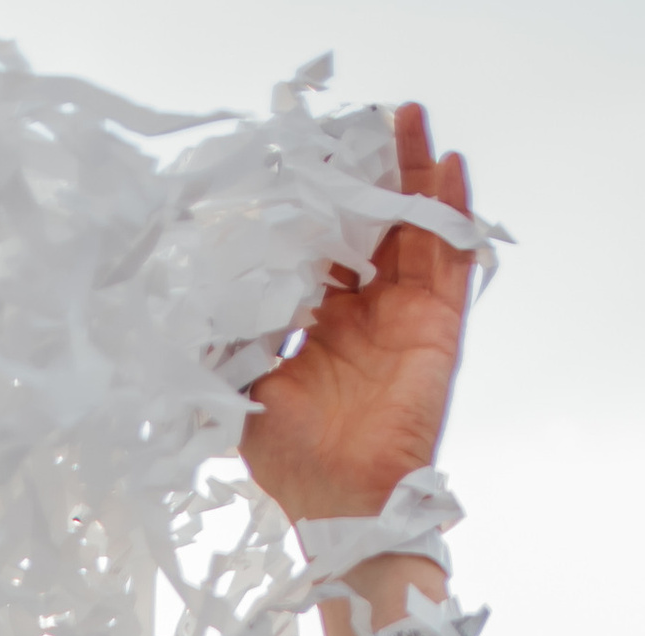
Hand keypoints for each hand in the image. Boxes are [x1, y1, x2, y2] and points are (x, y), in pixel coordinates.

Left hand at [241, 104, 474, 527]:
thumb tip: (192, 301)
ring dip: (413, 176)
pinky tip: (449, 168)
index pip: (323, 249)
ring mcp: (405, 318)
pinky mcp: (439, 328)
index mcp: (323, 326)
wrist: (343, 505)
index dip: (319, 205)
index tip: (310, 159)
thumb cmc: (293, 461)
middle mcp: (366, 316)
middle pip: (374, 228)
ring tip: (410, 121)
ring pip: (415, 231)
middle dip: (372, 175)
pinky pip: (451, 262)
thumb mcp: (242, 392)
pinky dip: (452, 214)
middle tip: (368, 122)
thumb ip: (228, 344)